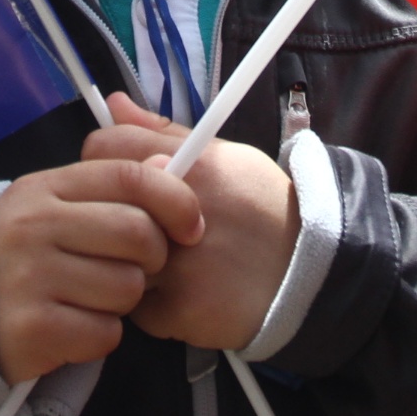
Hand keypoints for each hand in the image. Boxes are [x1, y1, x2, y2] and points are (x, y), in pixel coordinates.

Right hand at [0, 143, 203, 383]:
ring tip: (93, 297)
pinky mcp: (32, 327)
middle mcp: (33, 225)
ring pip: (127, 288)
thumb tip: (166, 162)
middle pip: (138, 234)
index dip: (175, 199)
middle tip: (135, 268)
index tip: (191, 226)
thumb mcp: (58, 202)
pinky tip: (76, 325)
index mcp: (45, 187)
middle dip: (152, 258)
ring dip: (124, 301)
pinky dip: (101, 335)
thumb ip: (112, 180)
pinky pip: (106, 333)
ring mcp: (29, 277)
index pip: (128, 177)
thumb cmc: (29, 252)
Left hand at [82, 95, 297, 352]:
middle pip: (104, 206)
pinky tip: (184, 294)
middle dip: (113, 215)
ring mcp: (177, 267)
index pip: (105, 148)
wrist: (312, 272)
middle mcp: (177, 214)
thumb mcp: (224, 157)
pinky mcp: (179, 312)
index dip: (104, 161)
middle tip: (143, 224)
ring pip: (115, 260)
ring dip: (131, 263)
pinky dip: (154, 305)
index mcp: (189, 167)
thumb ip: (163, 132)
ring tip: (170, 262)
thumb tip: (113, 103)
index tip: (120, 178)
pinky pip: (139, 309)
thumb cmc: (264, 208)